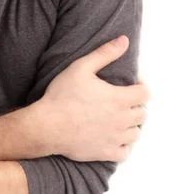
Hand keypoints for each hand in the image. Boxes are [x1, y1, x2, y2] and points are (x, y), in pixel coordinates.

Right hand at [40, 35, 150, 162]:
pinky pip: (125, 152)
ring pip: (135, 133)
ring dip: (129, 125)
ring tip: (115, 118)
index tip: (130, 85)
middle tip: (119, 101)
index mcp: (119, 99)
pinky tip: (111, 136)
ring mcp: (115, 138)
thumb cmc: (63, 95)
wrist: (48, 125)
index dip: (139, 87)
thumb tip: (124, 40)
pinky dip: (122, 145)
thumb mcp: (81, 67)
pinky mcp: (106, 153)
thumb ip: (105, 53)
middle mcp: (122, 120)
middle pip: (142, 114)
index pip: (145, 94)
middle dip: (134, 105)